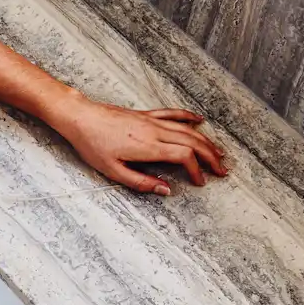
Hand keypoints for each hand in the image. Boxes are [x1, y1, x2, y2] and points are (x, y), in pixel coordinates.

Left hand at [54, 102, 228, 194]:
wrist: (81, 117)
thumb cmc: (92, 144)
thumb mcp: (112, 171)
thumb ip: (141, 182)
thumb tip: (166, 190)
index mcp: (147, 147)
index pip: (183, 156)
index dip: (197, 170)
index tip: (201, 182)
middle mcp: (154, 131)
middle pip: (192, 142)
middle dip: (210, 157)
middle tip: (222, 170)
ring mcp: (151, 121)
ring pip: (186, 129)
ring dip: (205, 141)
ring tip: (219, 152)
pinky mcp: (146, 114)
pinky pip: (172, 114)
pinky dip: (189, 117)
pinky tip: (200, 120)